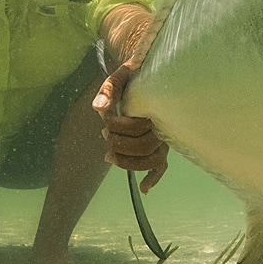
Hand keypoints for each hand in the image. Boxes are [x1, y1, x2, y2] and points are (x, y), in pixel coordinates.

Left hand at [93, 61, 167, 193]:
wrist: (147, 74)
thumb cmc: (132, 76)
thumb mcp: (117, 77)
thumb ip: (108, 90)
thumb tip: (99, 109)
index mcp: (156, 108)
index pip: (137, 128)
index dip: (117, 125)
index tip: (107, 117)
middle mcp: (163, 126)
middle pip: (144, 148)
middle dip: (119, 144)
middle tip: (105, 133)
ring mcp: (163, 138)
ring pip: (152, 161)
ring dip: (129, 163)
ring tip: (108, 156)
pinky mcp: (159, 145)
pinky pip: (161, 166)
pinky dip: (153, 178)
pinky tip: (144, 189)